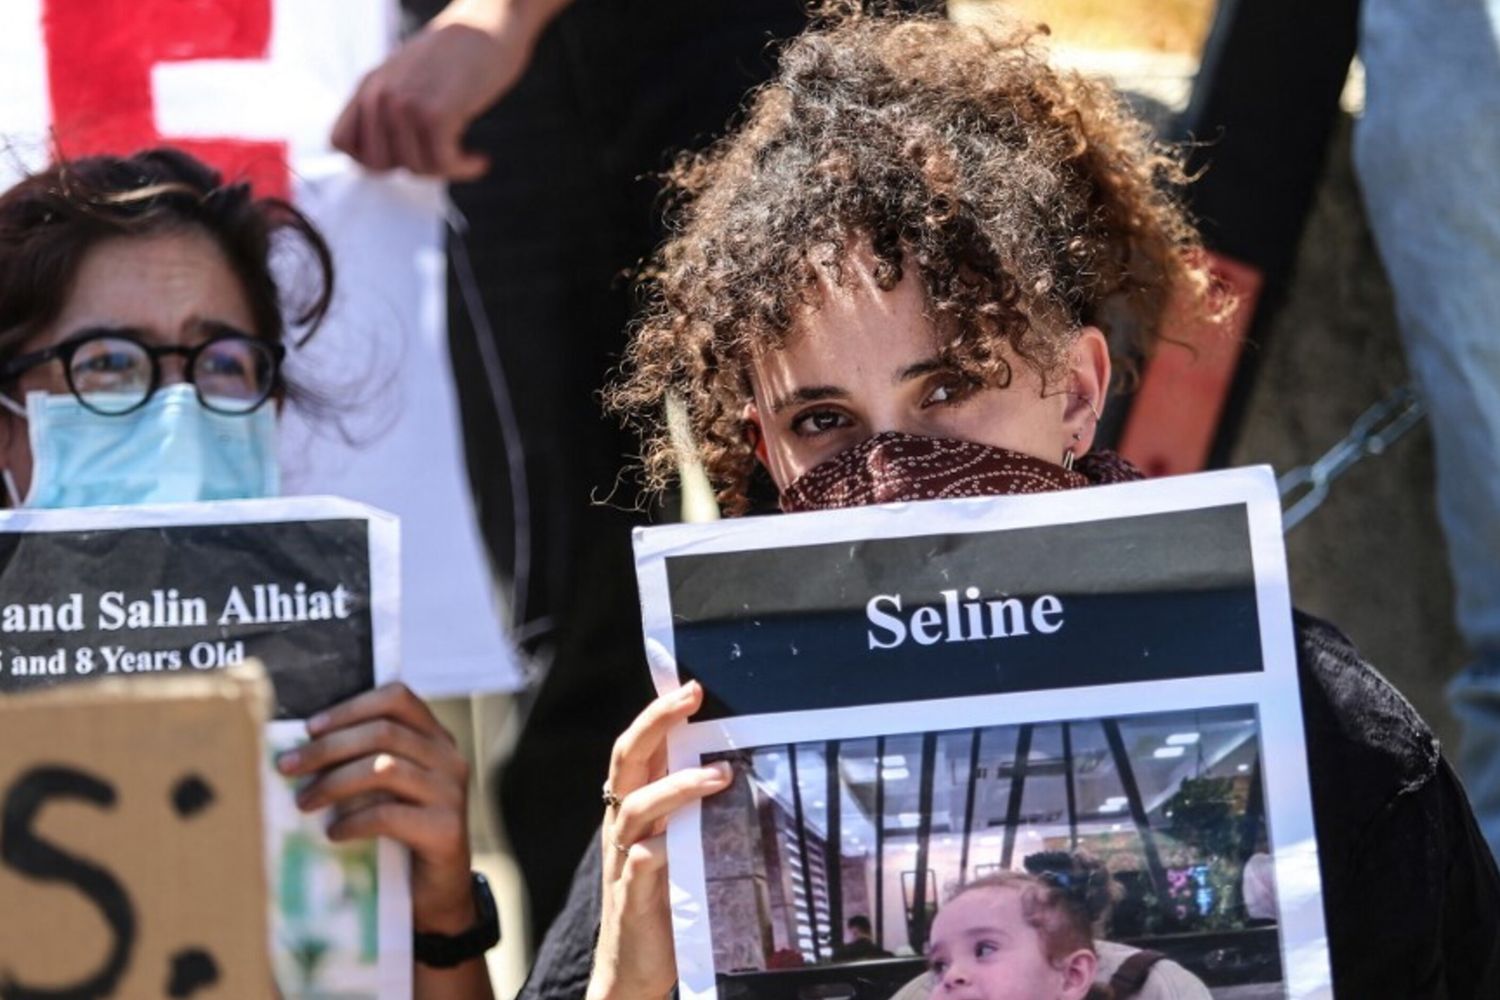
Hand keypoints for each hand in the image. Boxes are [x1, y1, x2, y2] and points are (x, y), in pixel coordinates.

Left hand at [277, 682, 475, 934]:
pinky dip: (353, 821)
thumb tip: (302, 747)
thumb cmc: (402, 833)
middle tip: (287, 767)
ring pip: (384, 768)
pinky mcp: (446, 829)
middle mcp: (449, 758)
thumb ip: (367, 760)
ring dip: (334, 783)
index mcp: (435, 738)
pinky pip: (389, 815)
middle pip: (383, 732)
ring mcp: (451, 792)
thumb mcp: (389, 788)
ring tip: (304, 802)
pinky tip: (334, 833)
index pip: (398, 698)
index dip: (351, 707)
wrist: (437, 892)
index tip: (310, 728)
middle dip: (328, 747)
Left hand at [331, 0, 566, 178]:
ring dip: (444, 170)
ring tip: (464, 155)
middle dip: (409, 168)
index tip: (403, 155)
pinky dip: (464, 168)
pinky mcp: (435, 112)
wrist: (490, 24)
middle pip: (377, 164)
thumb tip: (382, 160)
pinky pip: (442, 163)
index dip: (368, 159)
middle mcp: (380, 93)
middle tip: (437, 156)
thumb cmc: (458, 56)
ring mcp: (405, 102)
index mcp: (369, 84)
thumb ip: (389, 107)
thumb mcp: (410, 77)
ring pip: (414, 168)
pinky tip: (479, 160)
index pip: (340, 142)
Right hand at [587, 681, 732, 999]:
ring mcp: (625, 860)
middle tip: (692, 699)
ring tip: (718, 775)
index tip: (689, 686)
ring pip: (635, 808)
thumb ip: (696, 810)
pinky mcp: (634, 897)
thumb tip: (739, 769)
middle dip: (656, 722)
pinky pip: (640, 866)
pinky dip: (657, 851)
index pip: (637, 748)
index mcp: (634, 808)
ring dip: (676, 785)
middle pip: (627, 760)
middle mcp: (624, 826)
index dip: (657, 713)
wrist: (634, 966)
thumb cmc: (666, 899)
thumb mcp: (681, 843)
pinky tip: (678, 846)